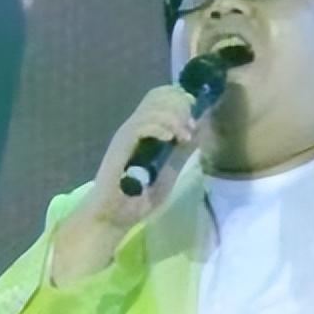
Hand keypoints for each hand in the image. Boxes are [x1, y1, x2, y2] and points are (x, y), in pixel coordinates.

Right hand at [87, 84, 204, 230]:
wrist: (114, 217)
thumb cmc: (138, 197)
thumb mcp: (169, 171)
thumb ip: (182, 153)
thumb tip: (199, 132)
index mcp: (146, 131)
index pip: (161, 98)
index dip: (181, 99)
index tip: (195, 116)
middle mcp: (135, 127)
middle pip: (158, 96)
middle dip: (181, 106)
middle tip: (190, 127)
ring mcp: (126, 135)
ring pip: (152, 108)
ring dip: (174, 118)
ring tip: (184, 136)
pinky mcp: (121, 146)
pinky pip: (141, 126)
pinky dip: (160, 128)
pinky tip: (171, 139)